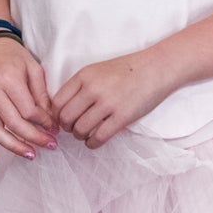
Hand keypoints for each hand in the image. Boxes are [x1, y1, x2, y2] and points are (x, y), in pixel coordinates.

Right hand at [0, 40, 58, 165]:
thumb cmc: (15, 56)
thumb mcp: (34, 68)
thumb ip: (41, 94)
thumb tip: (50, 120)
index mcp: (9, 79)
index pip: (28, 110)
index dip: (43, 122)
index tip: (56, 128)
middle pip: (13, 123)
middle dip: (34, 137)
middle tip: (51, 145)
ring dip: (13, 146)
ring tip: (31, 154)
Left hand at [54, 49, 172, 148]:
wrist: (156, 68)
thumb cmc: (127, 70)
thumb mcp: (97, 70)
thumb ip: (80, 85)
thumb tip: (62, 108)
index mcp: (84, 75)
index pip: (57, 101)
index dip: (56, 115)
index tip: (61, 119)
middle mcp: (92, 89)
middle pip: (65, 117)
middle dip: (66, 127)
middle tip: (73, 128)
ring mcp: (107, 103)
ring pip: (80, 130)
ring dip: (79, 136)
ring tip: (85, 134)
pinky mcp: (122, 117)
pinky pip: (98, 137)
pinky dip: (92, 143)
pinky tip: (93, 142)